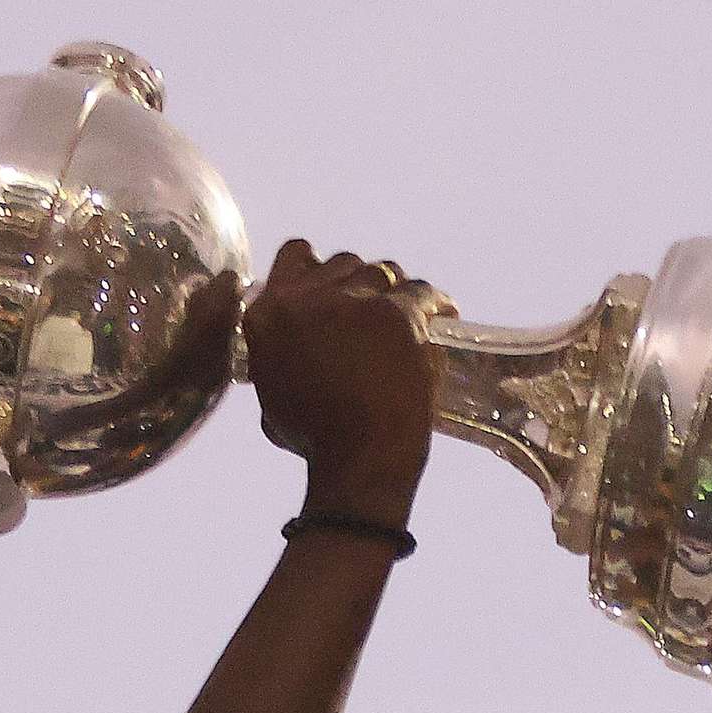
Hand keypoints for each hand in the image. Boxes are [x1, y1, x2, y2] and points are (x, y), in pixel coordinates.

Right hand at [242, 240, 447, 519]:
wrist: (360, 458)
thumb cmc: (317, 441)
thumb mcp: (273, 398)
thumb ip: (276, 360)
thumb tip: (287, 352)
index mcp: (269, 315)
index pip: (296, 254)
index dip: (321, 269)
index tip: (336, 288)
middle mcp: (307, 298)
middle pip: (345, 262)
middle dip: (361, 283)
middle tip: (376, 313)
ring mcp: (355, 301)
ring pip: (385, 271)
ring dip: (396, 291)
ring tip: (409, 317)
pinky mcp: (398, 314)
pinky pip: (423, 292)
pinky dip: (436, 304)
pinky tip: (442, 316)